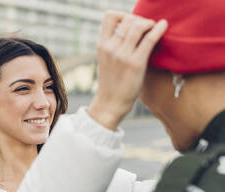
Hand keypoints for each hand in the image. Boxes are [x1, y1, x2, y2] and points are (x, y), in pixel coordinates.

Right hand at [88, 11, 167, 129]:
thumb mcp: (106, 59)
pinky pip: (149, 39)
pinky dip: (159, 29)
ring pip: (138, 26)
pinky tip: (164, 26)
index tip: (131, 23)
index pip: (110, 16)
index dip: (123, 15)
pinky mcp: (135, 64)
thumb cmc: (111, 82)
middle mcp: (110, 47)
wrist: (110, 103)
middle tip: (147, 28)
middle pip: (128, 19)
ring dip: (149, 23)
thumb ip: (114, 44)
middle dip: (140, 19)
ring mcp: (122, 55)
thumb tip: (130, 29)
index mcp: (101, 45)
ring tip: (154, 28)